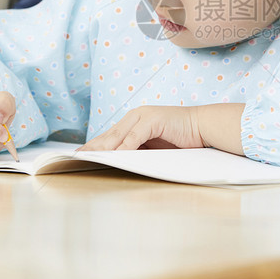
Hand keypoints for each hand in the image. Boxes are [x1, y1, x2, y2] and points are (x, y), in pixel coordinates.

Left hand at [81, 105, 205, 150]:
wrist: (202, 126)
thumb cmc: (181, 138)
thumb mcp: (154, 146)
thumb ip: (138, 150)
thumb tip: (119, 161)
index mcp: (134, 122)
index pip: (110, 136)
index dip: (94, 146)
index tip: (80, 155)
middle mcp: (136, 117)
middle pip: (109, 135)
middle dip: (93, 147)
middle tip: (77, 157)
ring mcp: (144, 117)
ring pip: (118, 135)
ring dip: (103, 148)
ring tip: (90, 157)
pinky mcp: (153, 120)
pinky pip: (135, 137)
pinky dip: (124, 147)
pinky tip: (115, 156)